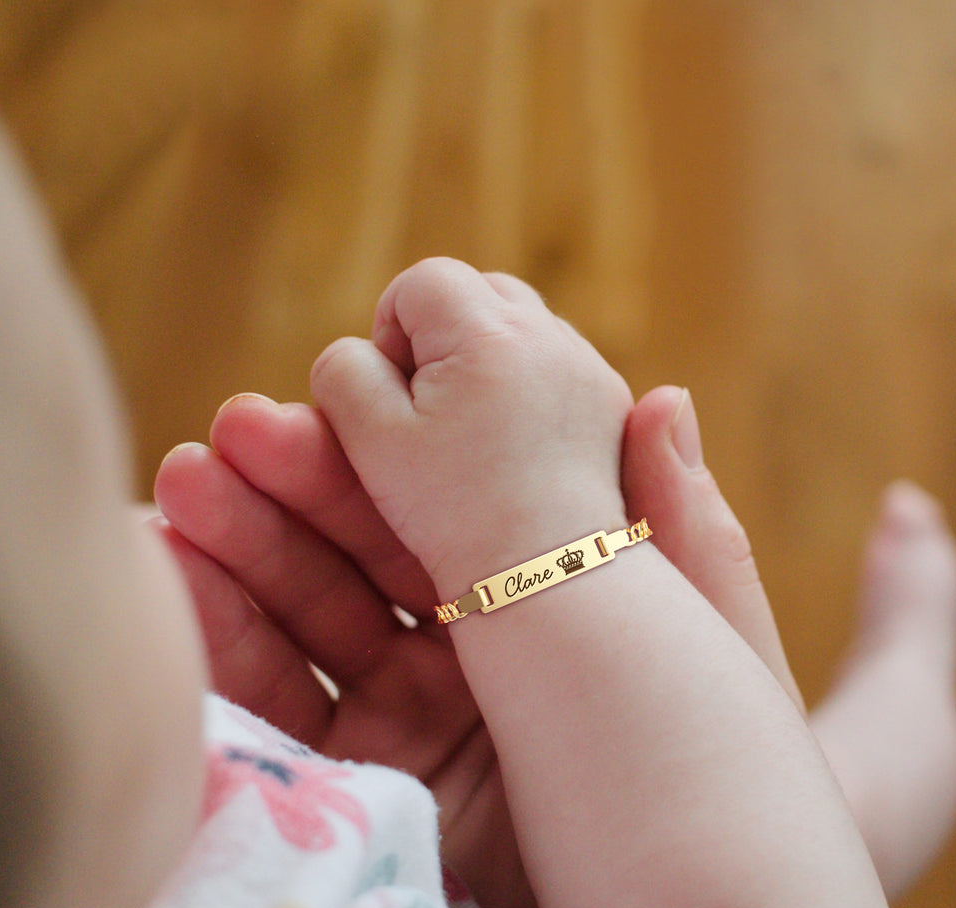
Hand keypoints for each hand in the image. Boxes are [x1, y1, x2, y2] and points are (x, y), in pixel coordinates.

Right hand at [154, 380, 800, 907]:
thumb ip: (683, 533)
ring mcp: (419, 738)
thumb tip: (667, 399)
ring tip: (184, 489)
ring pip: (314, 634)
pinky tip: (176, 580)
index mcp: (560, 618)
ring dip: (242, 558)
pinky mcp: (367, 808)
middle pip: (369, 568)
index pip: (452, 520)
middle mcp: (484, 671)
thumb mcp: (711, 649)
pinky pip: (283, 725)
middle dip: (293, 501)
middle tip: (230, 440)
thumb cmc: (720, 798)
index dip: (377, 465)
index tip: (313, 408)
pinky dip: (226, 652)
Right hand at [308, 258, 634, 598]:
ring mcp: (589, 369)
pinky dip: (528, 390)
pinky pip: (558, 366)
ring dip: (488, 361)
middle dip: (443, 337)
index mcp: (486, 332)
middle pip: (482, 294)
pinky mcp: (609, 406)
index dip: (392, 331)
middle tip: (429, 409)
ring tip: (470, 432)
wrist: (552, 577)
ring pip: (523, 329)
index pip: (423, 283)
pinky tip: (513, 449)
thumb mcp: (374, 440)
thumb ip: (346, 371)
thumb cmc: (455, 513)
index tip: (394, 395)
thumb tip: (363, 350)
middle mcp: (551, 337)